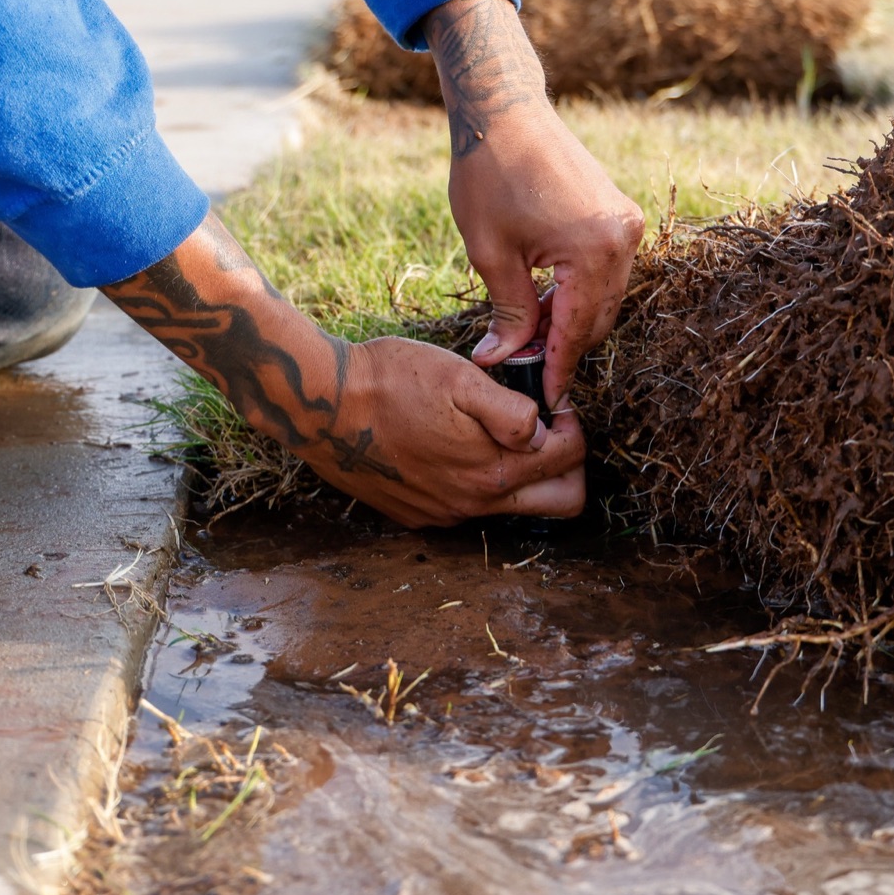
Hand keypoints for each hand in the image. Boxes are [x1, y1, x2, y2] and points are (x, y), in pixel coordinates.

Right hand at [297, 335, 585, 525]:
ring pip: (512, 505)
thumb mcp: (460, 379)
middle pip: (560, 503)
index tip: (553, 403)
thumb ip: (511, 412)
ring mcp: (444, 514)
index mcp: (492, 472)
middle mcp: (473, 504)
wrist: (321, 406)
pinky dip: (477, 479)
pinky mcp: (418, 515)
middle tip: (547, 428)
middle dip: (568, 466)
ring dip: (521, 472)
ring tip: (495, 429)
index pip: (571, 462)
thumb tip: (542, 431)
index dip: (572, 425)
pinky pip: (468, 505)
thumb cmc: (390, 381)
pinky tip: (453, 443)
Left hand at [425, 0, 644, 407]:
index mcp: (593, 251)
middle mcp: (622, 239)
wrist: (505, 111)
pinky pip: (606, 273)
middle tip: (527, 367)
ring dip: (572, 321)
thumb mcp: (490, 253)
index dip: (559, 368)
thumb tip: (501, 361)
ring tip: (530, 335)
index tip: (547, 398)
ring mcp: (627, 225)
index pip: (577, 330)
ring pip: (605, 299)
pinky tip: (545, 301)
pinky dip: (579, 293)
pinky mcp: (621, 215)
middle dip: (565, 347)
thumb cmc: (489, 175)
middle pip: (598, 319)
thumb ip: (508, 313)